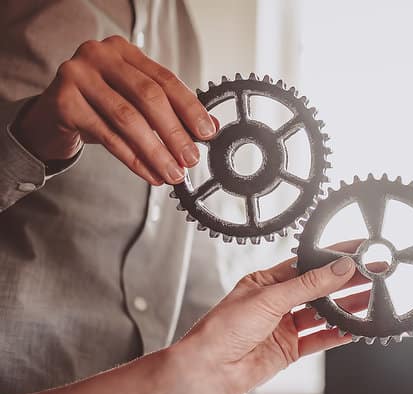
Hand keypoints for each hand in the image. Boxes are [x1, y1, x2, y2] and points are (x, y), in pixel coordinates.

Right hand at [11, 35, 216, 185]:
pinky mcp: (63, 101)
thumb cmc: (100, 107)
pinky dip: (133, 159)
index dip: (190, 108)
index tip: (207, 133)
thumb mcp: (136, 103)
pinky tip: (150, 173)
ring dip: (156, 151)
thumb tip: (210, 127)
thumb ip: (171, 110)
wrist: (52, 118)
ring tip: (173, 173)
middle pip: (148, 97)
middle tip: (191, 159)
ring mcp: (78, 76)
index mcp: (124, 51)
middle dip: (175, 132)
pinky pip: (107, 135)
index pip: (165, 79)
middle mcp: (99, 56)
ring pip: (128, 118)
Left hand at [176, 239, 374, 393]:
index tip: (358, 251)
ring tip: (372, 298)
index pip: (307, 264)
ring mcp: (284, 327)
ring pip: (323, 314)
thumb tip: (338, 268)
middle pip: (320, 289)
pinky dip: (339, 334)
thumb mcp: (269, 298)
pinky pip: (321, 339)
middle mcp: (276, 303)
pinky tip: (356, 328)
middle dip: (347, 282)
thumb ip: (309, 285)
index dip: (334, 258)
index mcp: (266, 281)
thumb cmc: (221, 331)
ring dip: (347, 308)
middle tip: (373, 274)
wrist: (207, 373)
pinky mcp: (290, 350)